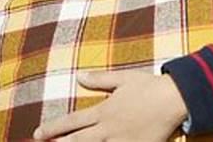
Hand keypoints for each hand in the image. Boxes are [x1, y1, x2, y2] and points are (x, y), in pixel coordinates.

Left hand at [33, 70, 187, 141]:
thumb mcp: (124, 79)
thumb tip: (80, 77)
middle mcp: (108, 128)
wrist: (174, 99)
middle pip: (77, 141)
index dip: (53, 128)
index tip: (37, 134)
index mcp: (104, 110)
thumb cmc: (150, 86)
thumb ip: (100, 80)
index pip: (72, 121)